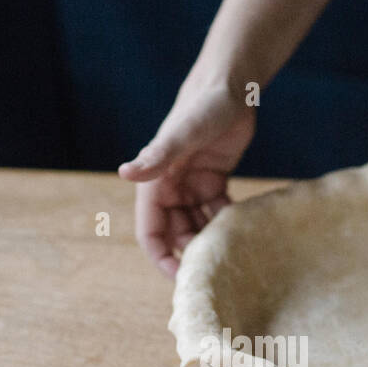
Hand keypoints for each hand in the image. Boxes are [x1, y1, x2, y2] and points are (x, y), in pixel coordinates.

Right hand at [118, 79, 255, 276]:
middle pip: (176, 235)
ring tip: (233, 252)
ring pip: (197, 226)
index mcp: (155, 183)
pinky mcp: (213, 181)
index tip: (182, 280)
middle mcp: (170, 188)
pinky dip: (226, 224)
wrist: (230, 86)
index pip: (151, 232)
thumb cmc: (203, 106)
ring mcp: (192, 186)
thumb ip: (155, 157)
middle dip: (192, 254)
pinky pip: (216, 213)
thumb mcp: (182, 135)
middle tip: (219, 269)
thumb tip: (123, 174)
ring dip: (211, 241)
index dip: (162, 258)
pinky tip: (243, 230)